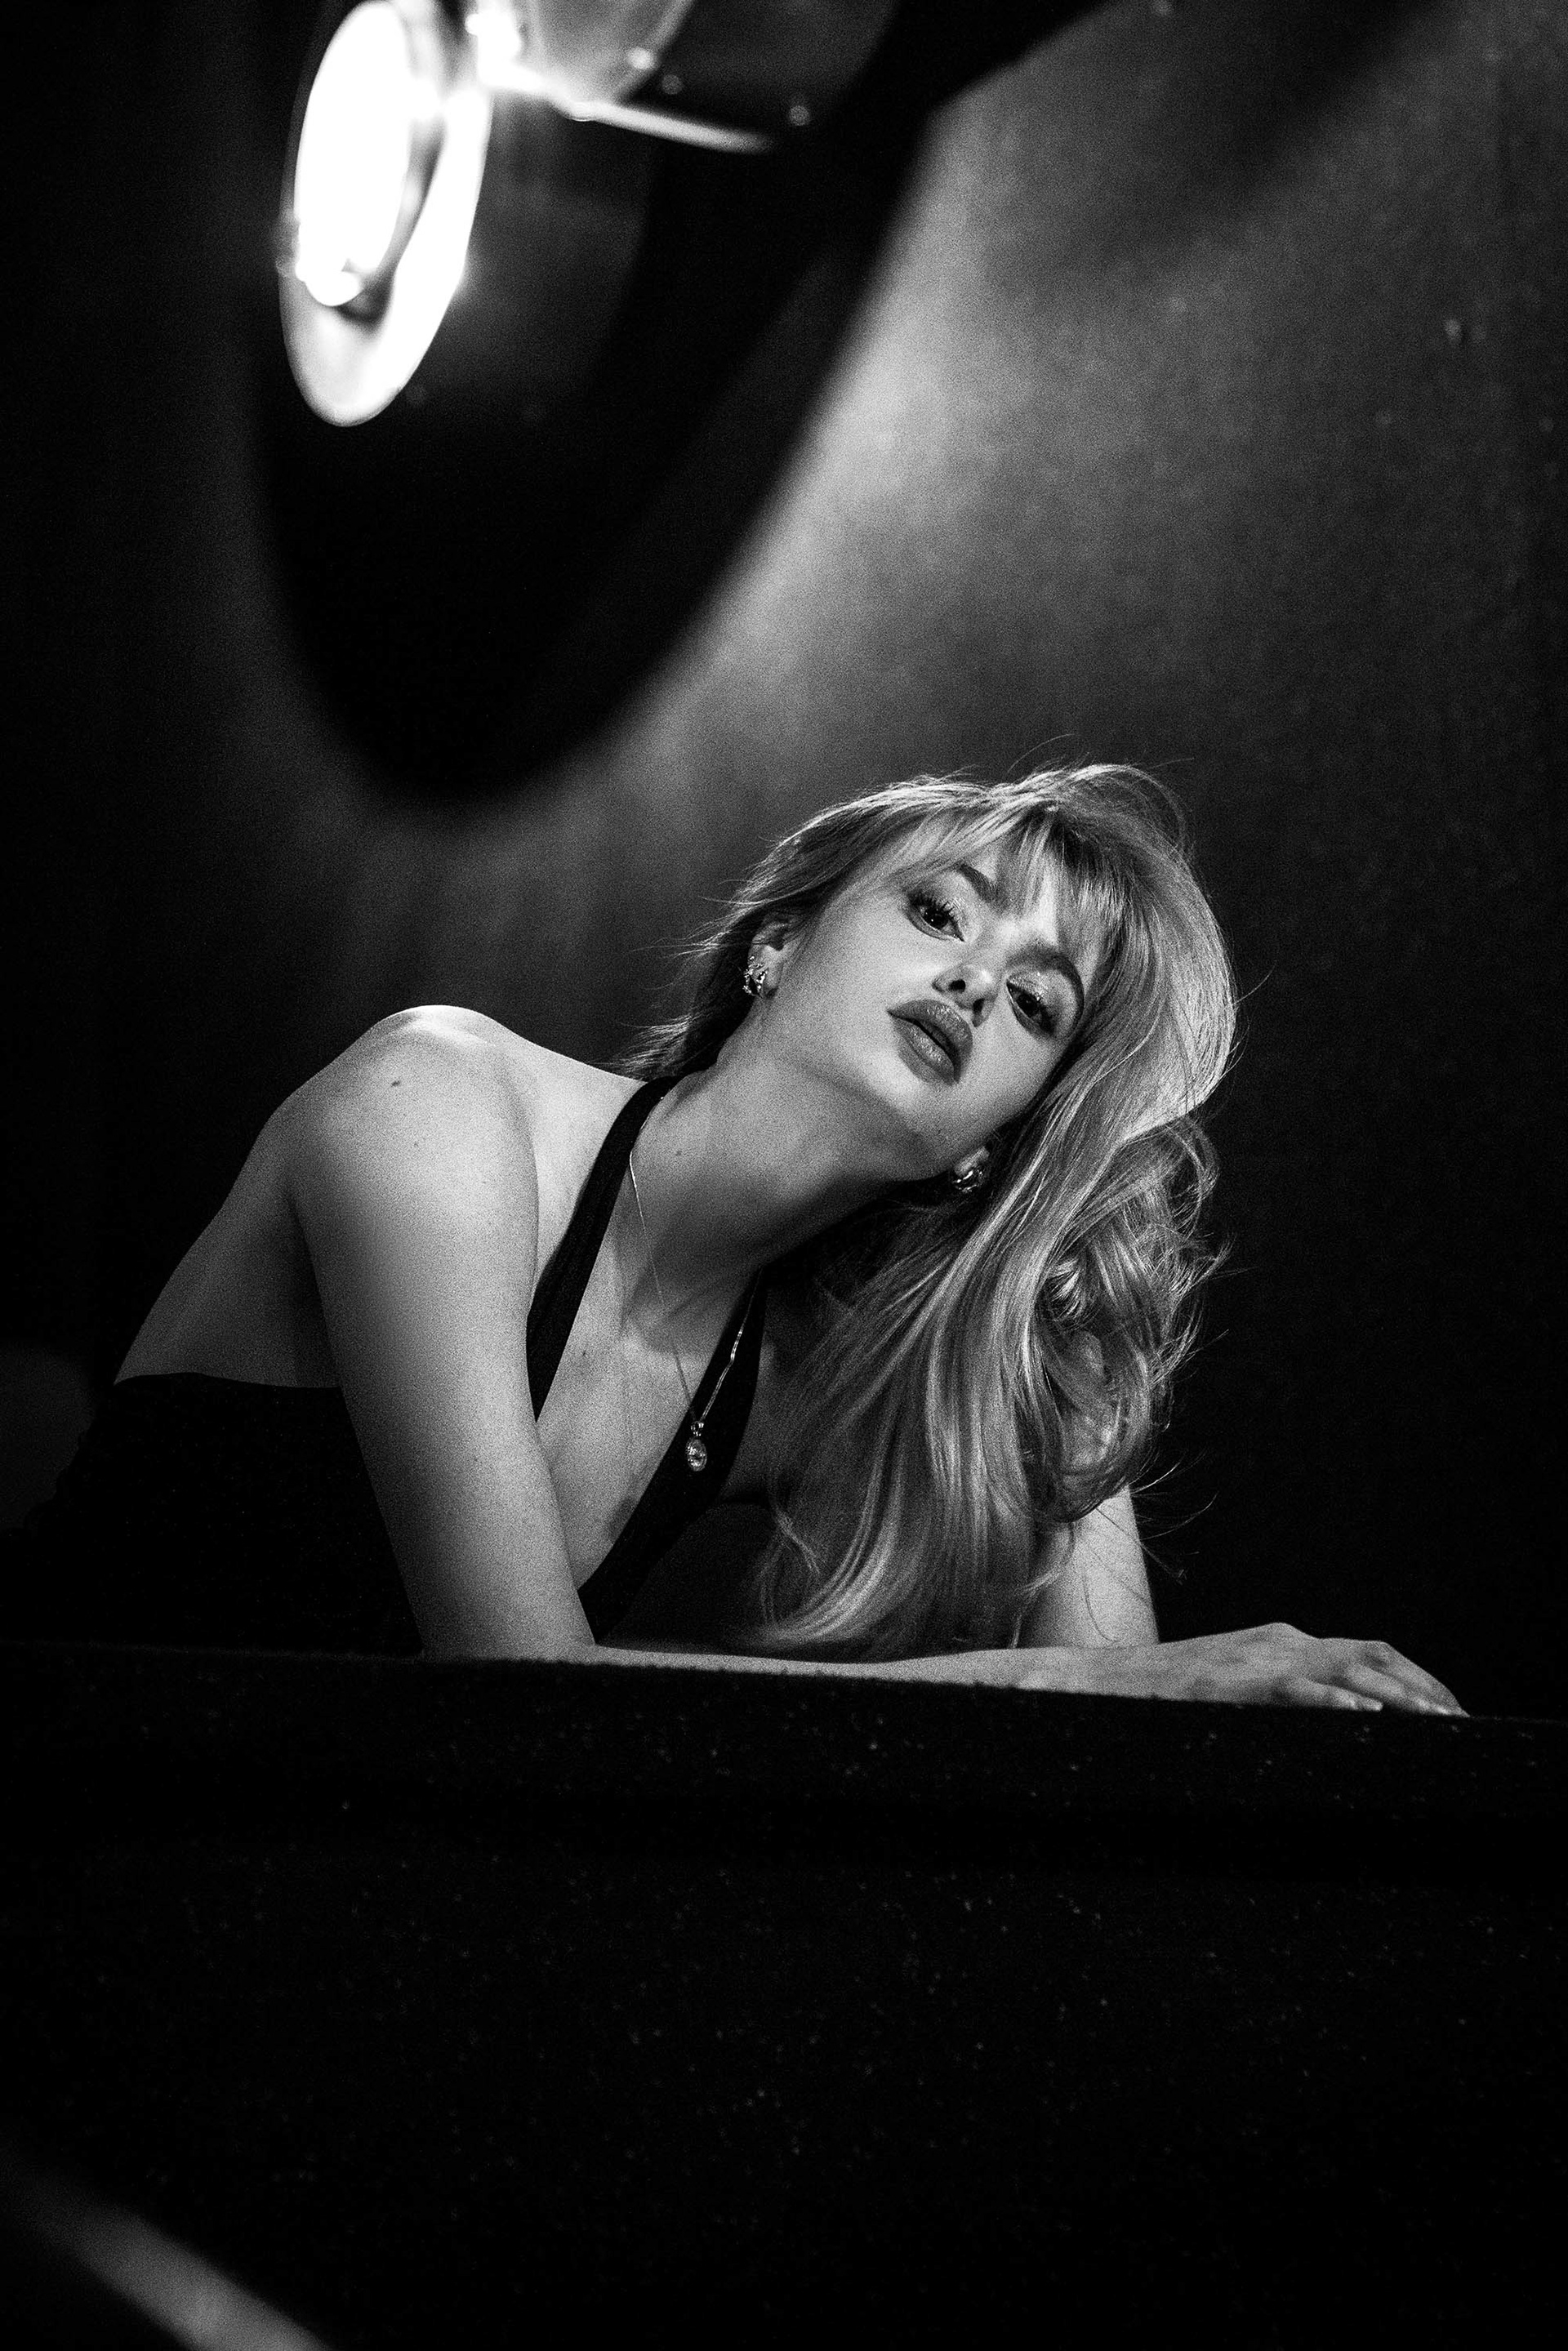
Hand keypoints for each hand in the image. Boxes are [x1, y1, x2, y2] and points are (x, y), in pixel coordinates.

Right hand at [1084, 1622, 1464, 1712]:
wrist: (1103, 1683)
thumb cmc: (1171, 1697)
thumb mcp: (1239, 1690)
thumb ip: (1285, 1696)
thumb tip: (1340, 1721)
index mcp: (1283, 1642)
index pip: (1368, 1650)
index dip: (1416, 1677)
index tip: (1450, 1711)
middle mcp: (1279, 1641)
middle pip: (1371, 1653)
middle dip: (1423, 1686)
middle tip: (1460, 1723)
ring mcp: (1256, 1659)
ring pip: (1345, 1667)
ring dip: (1398, 1694)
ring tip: (1434, 1722)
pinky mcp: (1232, 1682)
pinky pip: (1294, 1687)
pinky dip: (1334, 1700)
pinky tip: (1364, 1717)